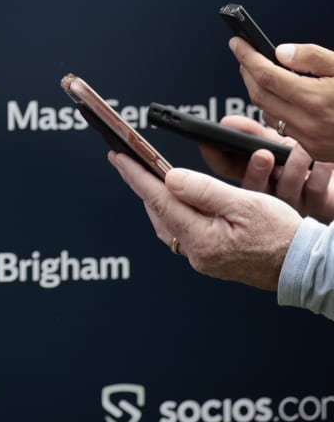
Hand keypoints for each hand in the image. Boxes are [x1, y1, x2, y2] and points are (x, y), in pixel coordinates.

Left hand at [108, 153, 299, 291]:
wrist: (304, 265)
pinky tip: (182, 202)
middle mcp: (197, 253)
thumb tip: (169, 178)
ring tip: (153, 179)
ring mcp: (203, 259)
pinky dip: (178, 214)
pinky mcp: (211, 260)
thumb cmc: (282, 235)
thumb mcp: (245, 204)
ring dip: (160, 201)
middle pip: (159, 213)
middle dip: (144, 187)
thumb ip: (203, 190)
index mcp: (202, 238)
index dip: (135, 175)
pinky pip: (185, 233)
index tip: (117, 156)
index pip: (158, 199)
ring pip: (169, 224)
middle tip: (133, 164)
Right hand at [218, 115, 333, 221]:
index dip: (215, 158)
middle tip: (262, 154)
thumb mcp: (276, 142)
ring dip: (294, 164)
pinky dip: (319, 170)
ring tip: (302, 148)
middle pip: (252, 187)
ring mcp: (291, 202)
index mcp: (254, 175)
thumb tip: (226, 122)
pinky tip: (323, 159)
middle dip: (256, 170)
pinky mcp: (317, 205)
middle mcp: (268, 193)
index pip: (226, 169)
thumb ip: (253, 133)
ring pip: (286, 188)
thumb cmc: (303, 159)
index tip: (209, 143)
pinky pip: (315, 188)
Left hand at [232, 38, 333, 160]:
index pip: (265, 75)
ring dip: (258, 91)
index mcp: (317, 100)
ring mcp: (312, 140)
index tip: (237, 42)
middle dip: (247, 72)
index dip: (247, 57)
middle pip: (260, 95)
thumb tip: (280, 52)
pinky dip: (275, 109)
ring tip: (260, 71)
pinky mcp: (316, 150)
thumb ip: (313, 57)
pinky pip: (283, 127)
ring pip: (268, 113)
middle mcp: (311, 124)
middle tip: (245, 55)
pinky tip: (280, 96)